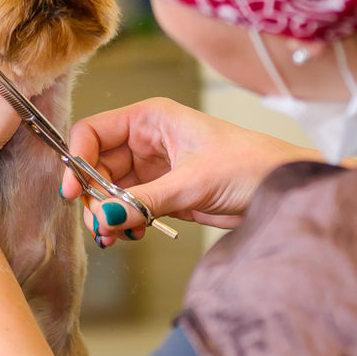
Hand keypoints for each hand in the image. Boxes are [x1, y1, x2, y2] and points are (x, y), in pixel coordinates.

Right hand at [62, 98, 318, 243]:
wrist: (283, 191)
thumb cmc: (250, 166)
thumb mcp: (193, 182)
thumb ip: (144, 201)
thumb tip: (103, 217)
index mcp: (150, 119)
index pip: (93, 132)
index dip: (78, 160)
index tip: (73, 192)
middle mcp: (147, 141)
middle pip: (97, 166)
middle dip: (93, 197)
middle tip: (99, 226)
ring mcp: (154, 169)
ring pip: (110, 191)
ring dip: (107, 215)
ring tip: (114, 236)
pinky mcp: (163, 194)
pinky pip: (129, 208)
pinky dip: (124, 223)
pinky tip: (133, 235)